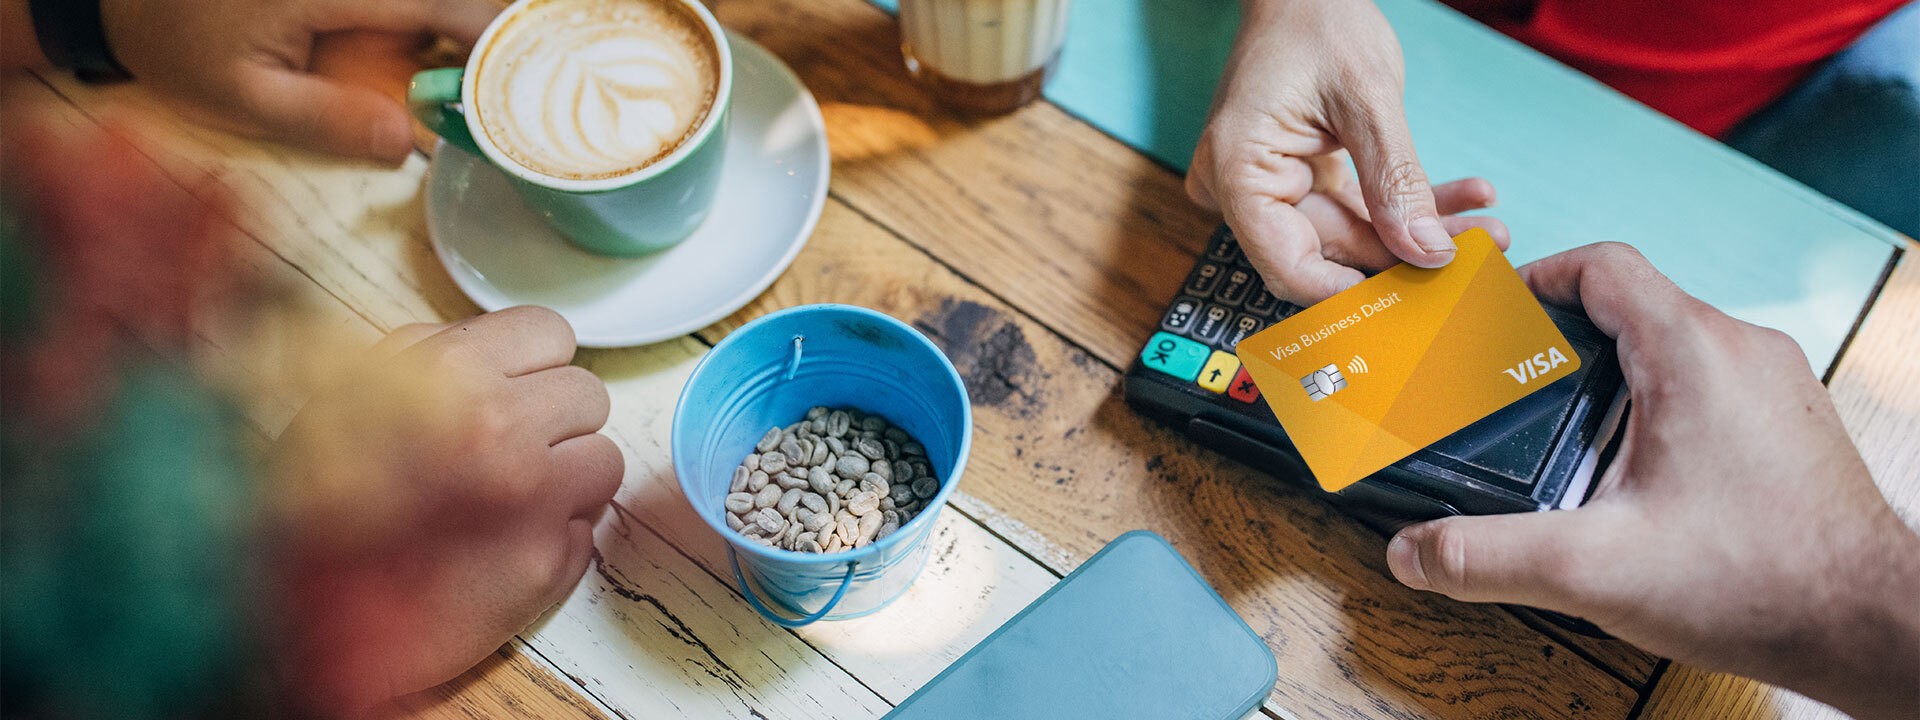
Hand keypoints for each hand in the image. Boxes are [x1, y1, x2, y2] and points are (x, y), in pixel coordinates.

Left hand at [98, 0, 500, 162]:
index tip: (526, 81)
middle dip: (490, 27)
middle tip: (520, 79)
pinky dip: (430, 17)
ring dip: (460, 20)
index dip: (491, 42)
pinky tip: (441, 45)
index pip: (439, 5)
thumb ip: (327, 118)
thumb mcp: (241, 97)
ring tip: (489, 67)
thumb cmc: (175, 42)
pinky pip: (402, 0)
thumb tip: (407, 142)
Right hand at [270, 306, 621, 712]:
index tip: (509, 389)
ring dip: (565, 478)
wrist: (288, 615)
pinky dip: (555, 535)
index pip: (551, 332)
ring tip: (503, 501)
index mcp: (450, 375)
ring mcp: (533, 500)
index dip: (530, 363)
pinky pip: (586, 528)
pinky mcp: (546, 565)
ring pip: (602, 460)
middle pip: (588, 394)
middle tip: (504, 451)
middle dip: (553, 420)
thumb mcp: (349, 393)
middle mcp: (501, 429)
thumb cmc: (308, 503)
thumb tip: (499, 350)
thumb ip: (428, 357)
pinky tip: (498, 547)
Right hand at [1187, 0, 1507, 304]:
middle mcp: (1244, 188)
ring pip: (1349, 235)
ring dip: (1417, 231)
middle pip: (1325, 253)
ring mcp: (1271, 185)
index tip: (1416, 302)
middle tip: (1476, 253)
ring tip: (1484, 227)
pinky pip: (1354, 209)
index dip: (1350, 293)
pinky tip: (1460, 203)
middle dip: (1405, 255)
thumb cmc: (1316, 20)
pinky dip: (1405, 207)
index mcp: (1238, 172)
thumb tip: (1427, 250)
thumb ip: (1396, 180)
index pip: (1287, 265)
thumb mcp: (1367, 98)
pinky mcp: (1300, 178)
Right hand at [1384, 244, 1919, 719]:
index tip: (1494, 312)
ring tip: (1564, 434)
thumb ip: (1488, 555)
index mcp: (1692, 353)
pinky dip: (1660, 408)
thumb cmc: (1761, 584)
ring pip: (1674, 347)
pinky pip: (1711, 386)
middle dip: (1564, 338)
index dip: (1537, 279)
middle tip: (1511, 382)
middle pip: (1634, 305)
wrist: (1872, 627)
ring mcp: (1776, 387)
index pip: (1603, 266)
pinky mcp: (1791, 425)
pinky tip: (1635, 476)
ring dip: (1614, 378)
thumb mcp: (1594, 570)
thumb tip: (1412, 551)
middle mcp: (1742, 352)